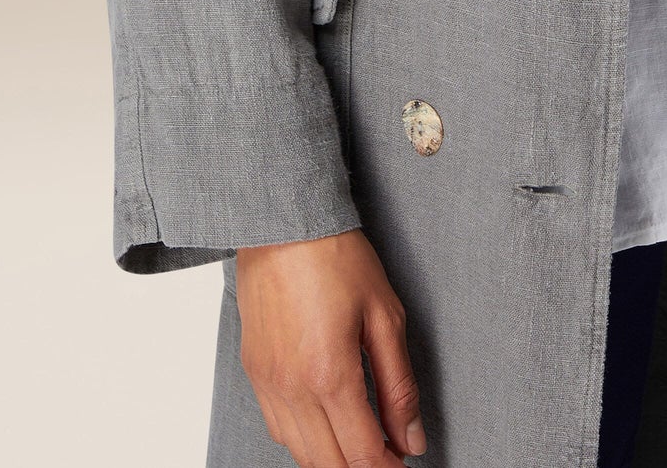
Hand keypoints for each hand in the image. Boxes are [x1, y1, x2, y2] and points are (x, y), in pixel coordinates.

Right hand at [235, 229, 424, 466]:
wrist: (284, 224)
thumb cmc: (337, 259)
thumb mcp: (384, 316)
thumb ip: (399, 385)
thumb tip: (411, 439)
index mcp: (331, 376)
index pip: (363, 453)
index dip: (388, 467)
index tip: (404, 461)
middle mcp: (293, 389)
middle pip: (330, 464)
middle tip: (387, 455)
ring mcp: (268, 384)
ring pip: (300, 453)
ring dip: (332, 459)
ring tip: (360, 443)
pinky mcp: (254, 373)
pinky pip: (278, 429)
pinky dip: (304, 441)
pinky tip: (324, 427)